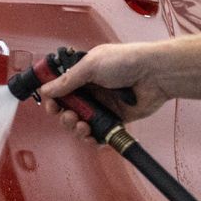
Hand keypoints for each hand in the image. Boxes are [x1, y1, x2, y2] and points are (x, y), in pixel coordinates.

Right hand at [38, 43, 172, 142]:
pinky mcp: (115, 119)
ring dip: (76, 128)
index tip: (50, 105)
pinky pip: (99, 133)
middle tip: (69, 116)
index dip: (53, 99)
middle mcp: (92, 91)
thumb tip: (46, 89)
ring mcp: (103, 106)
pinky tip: (91, 136)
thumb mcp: (91, 65)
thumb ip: (67, 80)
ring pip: (81, 123)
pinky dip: (92, 138)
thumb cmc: (126, 61)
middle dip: (64, 116)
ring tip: (82, 126)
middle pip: (68, 109)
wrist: (155, 74)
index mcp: (83, 74)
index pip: (61, 90)